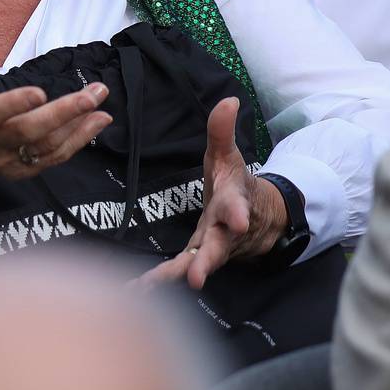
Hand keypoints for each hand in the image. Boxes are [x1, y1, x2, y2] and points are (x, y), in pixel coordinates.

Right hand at [0, 35, 111, 225]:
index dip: (16, 104)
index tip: (39, 91)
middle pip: (30, 131)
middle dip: (63, 113)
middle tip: (93, 94)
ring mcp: (11, 159)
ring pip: (47, 146)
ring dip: (78, 127)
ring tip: (101, 104)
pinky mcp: (24, 169)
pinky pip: (54, 158)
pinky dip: (78, 142)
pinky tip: (98, 122)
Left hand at [141, 98, 285, 289]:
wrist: (255, 218)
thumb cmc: (235, 184)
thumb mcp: (229, 156)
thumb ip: (223, 131)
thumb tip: (229, 99)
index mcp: (233, 203)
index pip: (237, 207)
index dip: (237, 213)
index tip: (238, 221)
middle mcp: (225, 232)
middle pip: (218, 248)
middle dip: (207, 261)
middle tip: (197, 276)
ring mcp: (212, 249)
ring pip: (196, 265)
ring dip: (175, 276)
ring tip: (149, 287)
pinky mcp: (198, 258)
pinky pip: (178, 271)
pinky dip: (159, 281)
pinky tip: (134, 290)